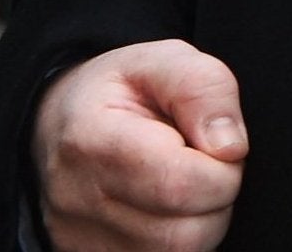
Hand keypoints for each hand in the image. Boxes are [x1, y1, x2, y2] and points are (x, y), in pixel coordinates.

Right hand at [32, 40, 247, 251]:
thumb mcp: (163, 59)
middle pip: (182, 233)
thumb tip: (231, 147)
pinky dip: (180, 242)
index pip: (179, 183)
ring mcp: (77, 240)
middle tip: (206, 163)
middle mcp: (75, 200)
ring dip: (202, 222)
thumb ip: (203, 88)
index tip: (216, 142)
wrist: (60, 121)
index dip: (222, 167)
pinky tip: (170, 208)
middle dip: (217, 197)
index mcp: (91, 139)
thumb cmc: (121, 89)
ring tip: (188, 182)